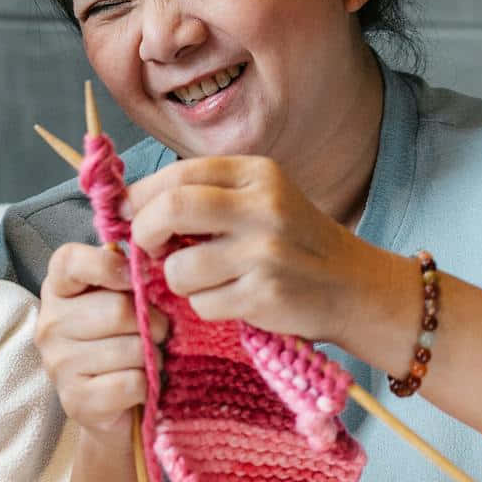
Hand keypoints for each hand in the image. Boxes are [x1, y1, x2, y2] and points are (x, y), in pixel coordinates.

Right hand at [35, 242, 167, 436]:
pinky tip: (137, 385)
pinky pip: (132, 383)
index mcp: (58, 289)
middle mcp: (50, 324)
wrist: (110, 403)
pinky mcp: (75, 400)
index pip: (71, 262)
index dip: (108, 265)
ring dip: (152, 356)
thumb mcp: (121, 297)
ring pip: (131, 349)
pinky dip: (146, 386)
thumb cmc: (120, 338)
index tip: (134, 279)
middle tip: (157, 333)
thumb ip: (128, 275)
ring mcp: (58, 364)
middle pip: (117, 310)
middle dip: (153, 323)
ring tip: (145, 360)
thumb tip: (146, 264)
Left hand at [126, 156, 391, 346]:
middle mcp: (262, 207)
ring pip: (179, 268)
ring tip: (205, 280)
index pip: (178, 174)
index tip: (128, 215)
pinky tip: (232, 299)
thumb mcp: (261, 200)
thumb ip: (207, 196)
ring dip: (178, 281)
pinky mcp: (264, 294)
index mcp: (257, 174)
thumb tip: (133, 208)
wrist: (354, 287)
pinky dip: (205, 307)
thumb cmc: (294, 243)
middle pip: (171, 210)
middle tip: (146, 249)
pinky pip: (202, 304)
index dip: (141, 196)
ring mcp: (265, 252)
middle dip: (145, 233)